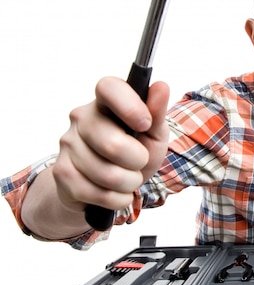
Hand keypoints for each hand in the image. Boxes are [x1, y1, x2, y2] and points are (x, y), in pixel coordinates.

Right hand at [53, 77, 169, 212]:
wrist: (108, 184)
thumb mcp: (152, 134)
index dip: (129, 106)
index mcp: (105, 102)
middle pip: (113, 145)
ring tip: (128, 178)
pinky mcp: (61, 172)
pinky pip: (97, 193)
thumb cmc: (133, 152)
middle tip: (139, 161)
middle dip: (138, 161)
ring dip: (129, 183)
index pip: (108, 87)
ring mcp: (67, 144)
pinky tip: (115, 191)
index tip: (145, 124)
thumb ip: (156, 112)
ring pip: (107, 174)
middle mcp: (82, 118)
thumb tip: (161, 86)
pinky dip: (116, 198)